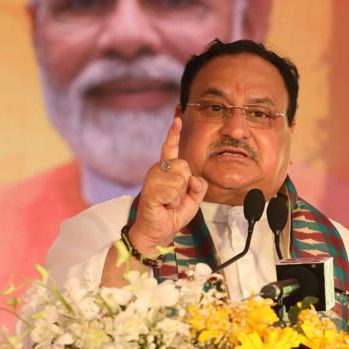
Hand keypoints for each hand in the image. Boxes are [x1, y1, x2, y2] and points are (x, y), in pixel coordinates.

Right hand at [127, 117, 207, 254]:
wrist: (157, 232)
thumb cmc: (172, 214)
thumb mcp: (193, 200)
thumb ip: (198, 187)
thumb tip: (195, 179)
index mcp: (167, 170)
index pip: (170, 148)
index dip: (174, 132)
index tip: (177, 116)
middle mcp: (158, 170)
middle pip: (184, 165)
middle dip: (186, 185)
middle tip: (175, 198)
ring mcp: (152, 179)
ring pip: (179, 177)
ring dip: (179, 195)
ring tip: (168, 202)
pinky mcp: (150, 190)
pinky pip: (172, 190)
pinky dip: (173, 201)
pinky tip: (164, 205)